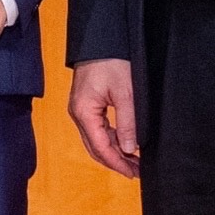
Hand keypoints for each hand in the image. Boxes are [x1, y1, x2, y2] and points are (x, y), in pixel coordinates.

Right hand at [66, 59, 140, 177]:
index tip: (133, 173)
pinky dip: (111, 139)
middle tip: (136, 172)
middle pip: (95, 147)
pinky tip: (124, 144)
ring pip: (96, 140)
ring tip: (134, 161)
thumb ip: (128, 122)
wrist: (100, 41)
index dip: (117, 163)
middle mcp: (78, 114)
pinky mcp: (85, 105)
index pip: (100, 147)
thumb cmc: (112, 62)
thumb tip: (130, 149)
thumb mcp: (125, 92)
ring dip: (114, 151)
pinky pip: (96, 129)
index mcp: (84, 112)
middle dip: (115, 161)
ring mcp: (80, 110)